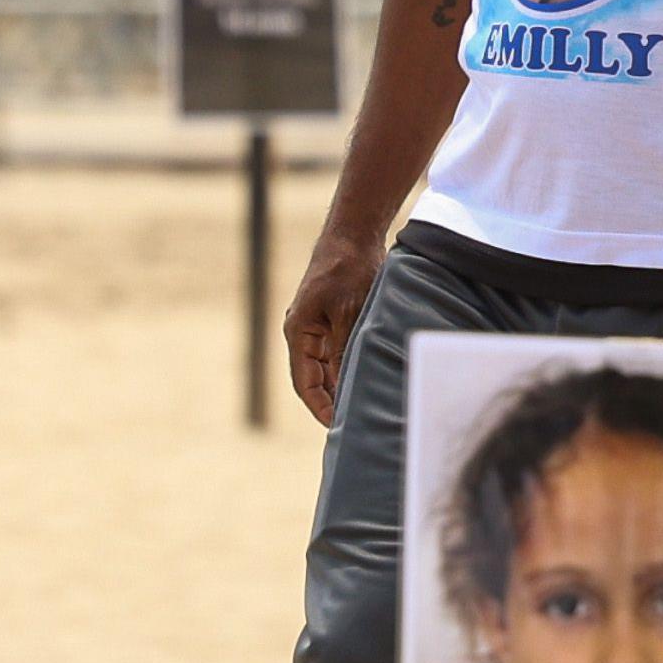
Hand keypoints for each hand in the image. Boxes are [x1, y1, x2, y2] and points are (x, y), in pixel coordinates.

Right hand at [283, 231, 384, 426]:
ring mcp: (315, 327)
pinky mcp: (330, 321)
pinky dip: (346, 369)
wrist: (352, 236)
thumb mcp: (349, 314)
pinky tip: (363, 381)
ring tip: (360, 408)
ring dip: (339, 387)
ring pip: (325, 368)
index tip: (335, 426)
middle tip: (353, 424)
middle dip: (330, 401)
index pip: (304, 382)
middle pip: (313, 379)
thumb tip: (346, 386)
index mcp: (299, 332)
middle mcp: (302, 333)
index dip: (318, 407)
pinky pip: (335, 354)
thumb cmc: (349, 270)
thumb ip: (344, 351)